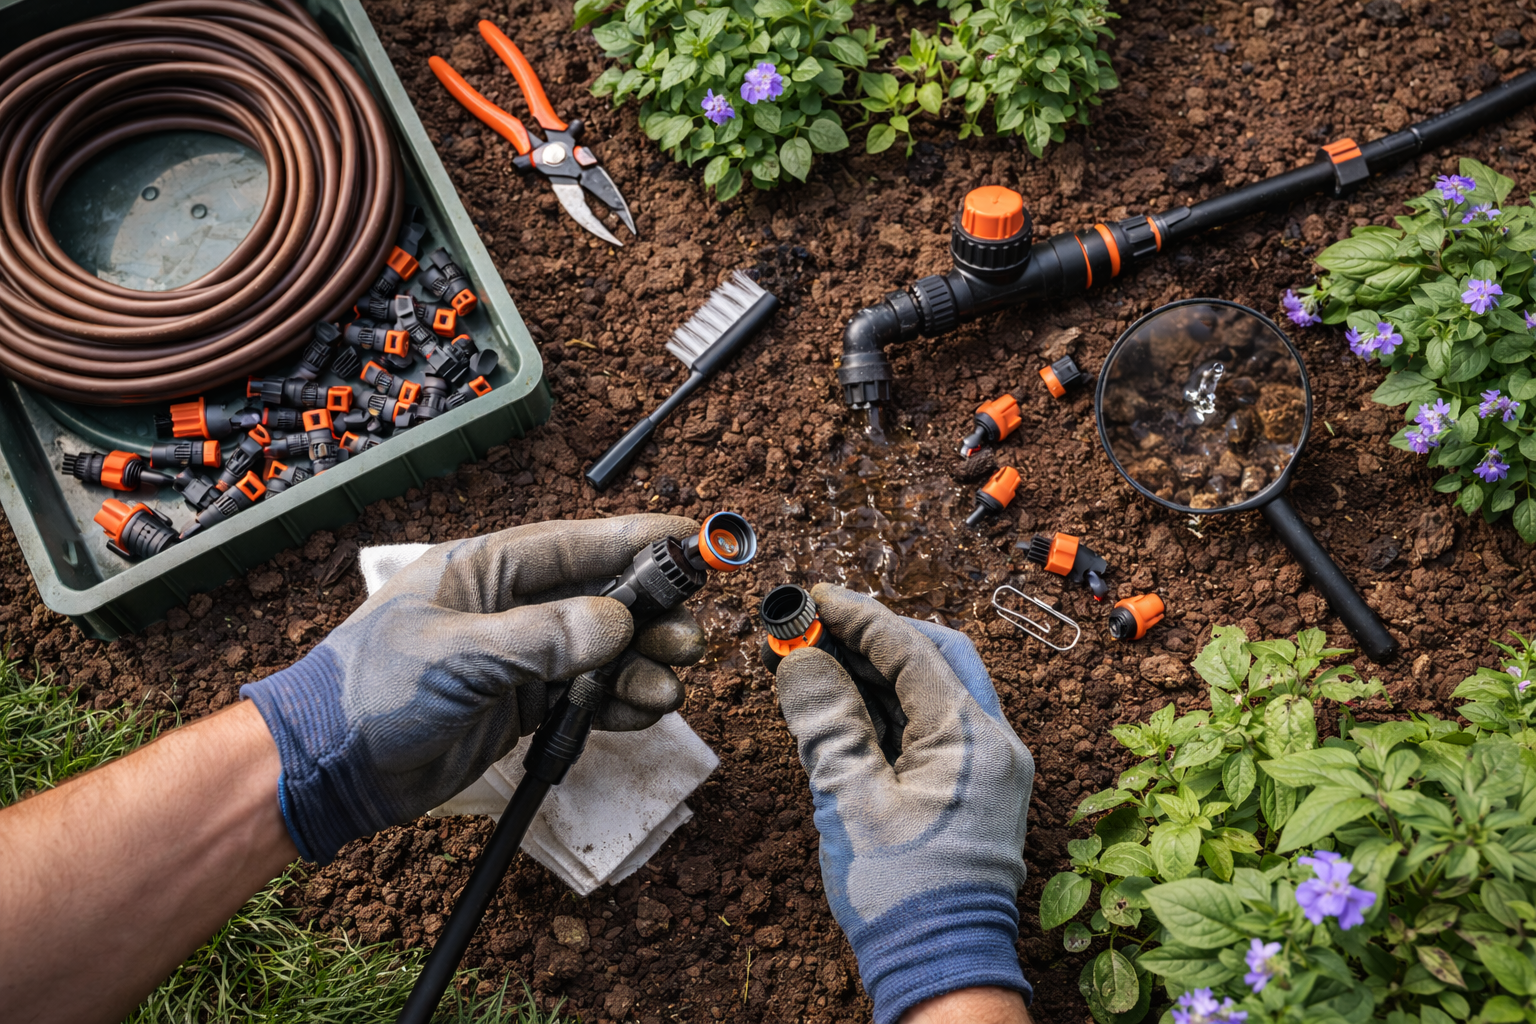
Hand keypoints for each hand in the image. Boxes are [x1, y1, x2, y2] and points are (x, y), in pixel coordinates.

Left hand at [242, 514, 705, 862]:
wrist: (331, 768)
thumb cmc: (372, 692)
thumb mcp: (458, 657)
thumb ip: (540, 638)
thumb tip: (617, 624)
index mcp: (486, 568)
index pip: (577, 543)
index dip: (639, 538)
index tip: (694, 537)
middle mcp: (510, 605)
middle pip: (603, 597)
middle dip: (651, 614)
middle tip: (687, 634)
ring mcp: (519, 655)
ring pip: (603, 650)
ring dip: (640, 665)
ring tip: (667, 686)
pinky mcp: (522, 702)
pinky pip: (587, 694)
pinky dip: (618, 703)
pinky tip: (643, 710)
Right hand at [775, 584, 1033, 1023]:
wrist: (944, 970)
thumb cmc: (902, 895)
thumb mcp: (850, 801)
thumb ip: (825, 721)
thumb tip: (798, 660)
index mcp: (974, 739)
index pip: (911, 649)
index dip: (856, 617)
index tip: (809, 598)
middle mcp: (995, 742)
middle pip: (936, 656)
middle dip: (875, 635)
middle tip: (815, 626)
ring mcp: (989, 766)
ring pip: (935, 689)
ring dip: (879, 672)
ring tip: (817, 662)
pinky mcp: (975, 789)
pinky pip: (934, 727)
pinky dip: (891, 710)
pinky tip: (844, 708)